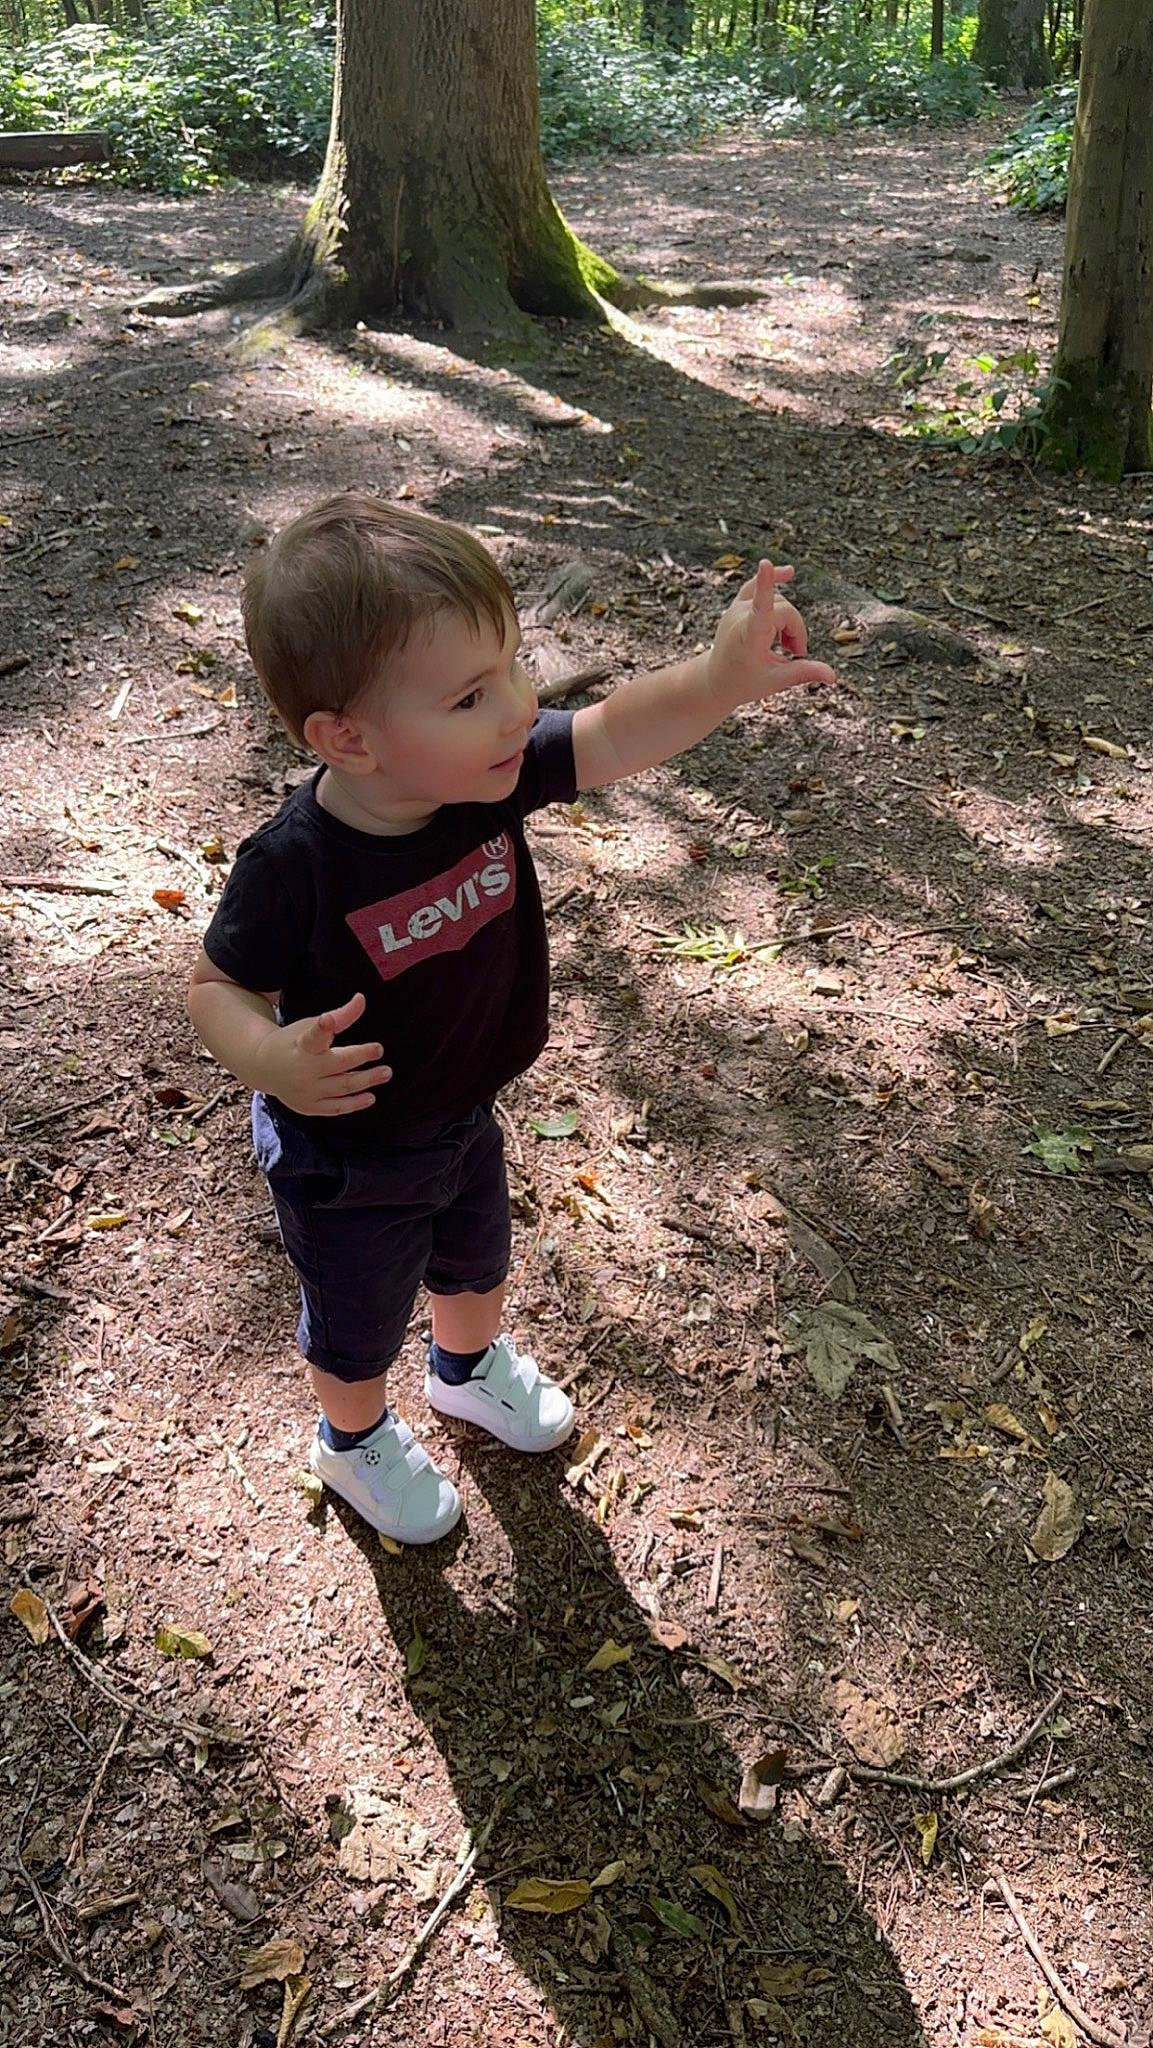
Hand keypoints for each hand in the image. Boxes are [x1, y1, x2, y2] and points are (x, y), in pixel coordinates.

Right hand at [254, 992, 391, 1116]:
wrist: (264, 1068)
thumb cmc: (294, 1042)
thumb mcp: (309, 1025)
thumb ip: (339, 1016)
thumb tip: (361, 999)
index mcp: (302, 1045)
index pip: (315, 1035)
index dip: (323, 1026)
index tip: (328, 1020)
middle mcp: (303, 1069)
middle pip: (338, 1064)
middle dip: (360, 1057)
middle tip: (379, 1049)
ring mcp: (305, 1091)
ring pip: (342, 1087)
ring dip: (366, 1080)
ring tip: (385, 1072)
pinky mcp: (308, 1107)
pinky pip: (336, 1107)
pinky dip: (354, 1103)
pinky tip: (371, 1097)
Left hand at [706, 560, 834, 709]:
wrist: (716, 681)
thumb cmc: (744, 683)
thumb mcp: (775, 681)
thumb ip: (804, 673)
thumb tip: (832, 676)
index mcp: (749, 638)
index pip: (760, 608)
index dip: (765, 585)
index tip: (765, 563)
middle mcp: (740, 617)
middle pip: (786, 611)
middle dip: (797, 631)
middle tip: (796, 655)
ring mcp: (737, 608)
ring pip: (779, 602)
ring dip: (788, 621)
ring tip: (785, 645)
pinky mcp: (737, 605)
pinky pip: (754, 586)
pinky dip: (771, 579)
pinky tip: (789, 572)